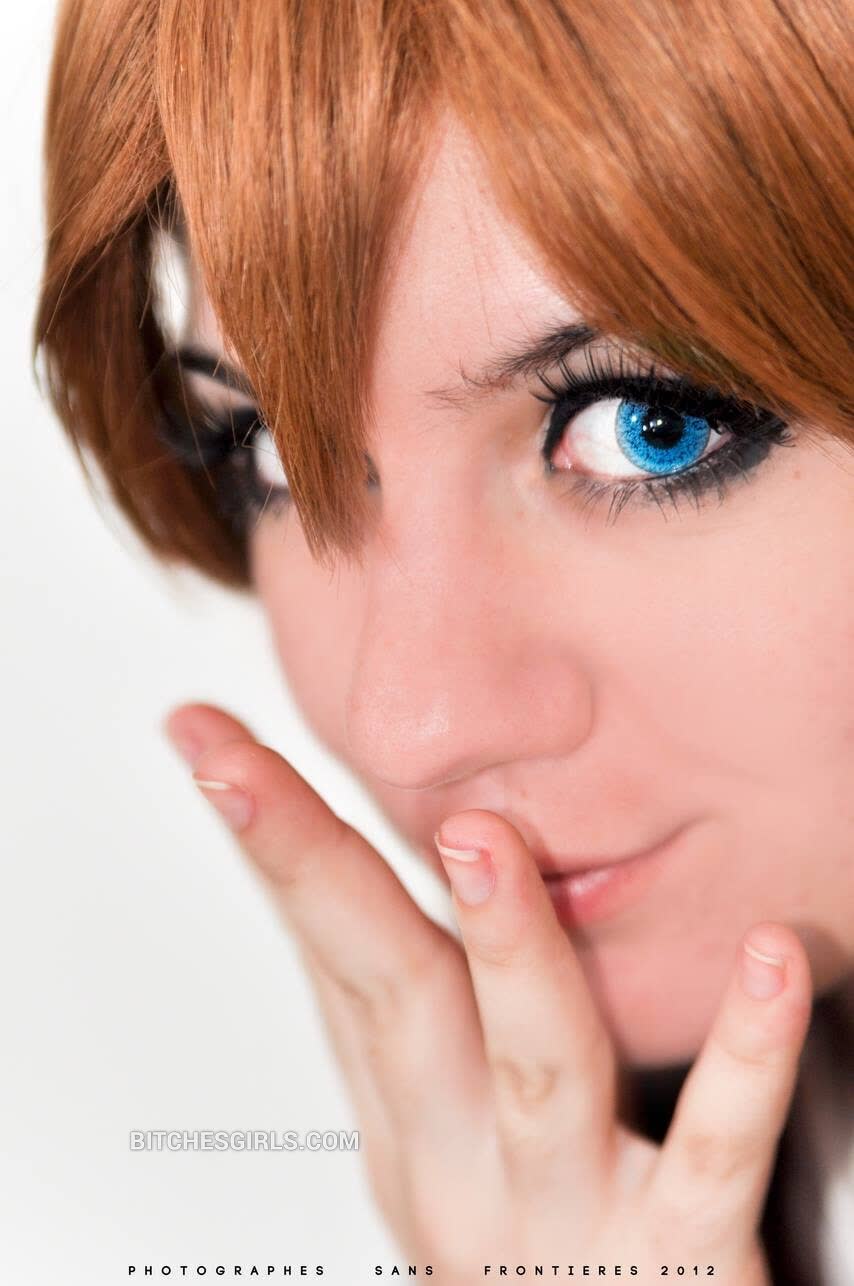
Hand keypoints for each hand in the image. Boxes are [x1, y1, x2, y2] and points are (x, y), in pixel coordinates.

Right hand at [164, 702, 811, 1284]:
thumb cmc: (527, 1251)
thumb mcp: (436, 1127)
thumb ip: (407, 1006)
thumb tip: (348, 875)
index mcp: (411, 1107)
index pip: (329, 944)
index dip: (270, 836)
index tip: (207, 739)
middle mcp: (465, 1153)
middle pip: (385, 990)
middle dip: (313, 867)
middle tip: (249, 768)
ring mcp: (566, 1204)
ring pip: (534, 1068)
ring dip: (503, 946)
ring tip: (479, 840)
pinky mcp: (680, 1255)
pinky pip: (715, 1153)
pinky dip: (743, 1057)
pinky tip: (767, 959)